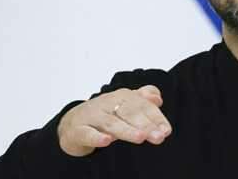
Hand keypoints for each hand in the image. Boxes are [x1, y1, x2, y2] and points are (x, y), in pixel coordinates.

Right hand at [57, 85, 171, 156]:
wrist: (71, 123)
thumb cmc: (104, 114)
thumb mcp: (124, 105)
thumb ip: (142, 99)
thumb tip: (157, 97)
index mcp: (122, 97)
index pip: (142, 106)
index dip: (156, 118)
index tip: (166, 131)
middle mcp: (108, 104)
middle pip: (129, 113)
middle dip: (145, 124)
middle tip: (158, 137)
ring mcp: (92, 116)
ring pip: (111, 123)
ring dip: (126, 130)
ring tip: (140, 137)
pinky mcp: (78, 129)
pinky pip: (87, 133)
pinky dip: (96, 137)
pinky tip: (107, 141)